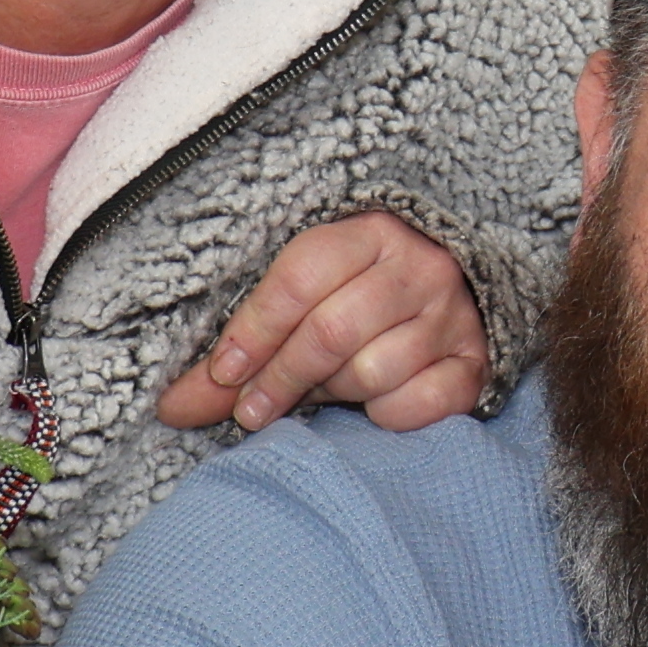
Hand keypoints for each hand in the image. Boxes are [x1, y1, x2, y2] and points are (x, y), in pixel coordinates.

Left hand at [158, 213, 485, 435]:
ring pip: (373, 371)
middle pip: (331, 330)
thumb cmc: (357, 300)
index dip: (253, 330)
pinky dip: (388, 414)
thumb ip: (239, 356)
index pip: (301, 276)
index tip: (222, 373)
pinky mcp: (476, 365)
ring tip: (320, 393)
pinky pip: (420, 404)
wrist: (463, 296)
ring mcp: (454, 316)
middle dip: (279, 378)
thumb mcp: (302, 304)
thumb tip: (171, 409)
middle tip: (250, 411)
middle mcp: (420, 267)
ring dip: (334, 393)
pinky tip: (375, 404)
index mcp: (371, 231)